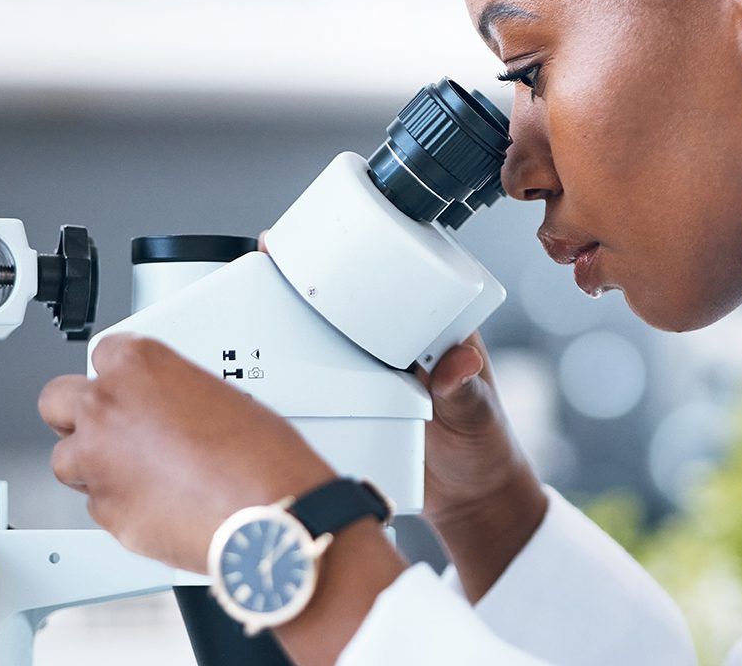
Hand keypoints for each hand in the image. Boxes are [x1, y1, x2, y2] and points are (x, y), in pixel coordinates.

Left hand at [38, 333, 335, 572]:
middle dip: (79, 414)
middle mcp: (107, 407)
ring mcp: (97, 460)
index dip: (118, 376)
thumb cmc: (260, 459)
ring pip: (65, 458)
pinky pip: (94, 503)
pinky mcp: (103, 510)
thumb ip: (176, 393)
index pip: (102, 353)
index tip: (129, 389)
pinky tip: (153, 503)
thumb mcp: (224, 395)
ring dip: (92, 463)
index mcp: (138, 366)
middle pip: (58, 400)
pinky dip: (116, 503)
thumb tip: (168, 409)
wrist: (265, 516)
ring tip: (134, 472)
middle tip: (110, 427)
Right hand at [257, 229, 545, 599]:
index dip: (355, 256)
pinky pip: (322, 384)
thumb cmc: (484, 448)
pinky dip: (298, 377)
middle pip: (347, 303)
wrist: (469, 499)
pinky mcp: (355, 405)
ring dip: (295, 329)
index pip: (392, 278)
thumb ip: (466, 391)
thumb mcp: (478, 415)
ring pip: (327, 340)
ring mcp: (372, 374)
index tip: (319, 242)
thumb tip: (461, 362)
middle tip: (268, 268)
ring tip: (257, 314)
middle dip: (307, 286)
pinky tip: (269, 371)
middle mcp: (398, 344)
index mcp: (433, 330)